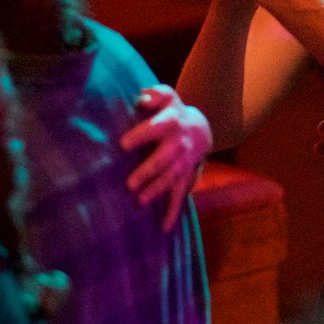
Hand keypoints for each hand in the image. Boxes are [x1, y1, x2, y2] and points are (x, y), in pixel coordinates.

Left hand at [122, 84, 210, 231]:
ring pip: (171, 178)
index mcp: (171, 122)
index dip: (141, 135)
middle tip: (130, 184)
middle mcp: (179, 144)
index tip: (123, 145)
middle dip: (148, 172)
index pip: (156, 127)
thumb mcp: (167, 96)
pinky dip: (172, 212)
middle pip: (164, 158)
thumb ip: (154, 95)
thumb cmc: (172, 111)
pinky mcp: (186, 177)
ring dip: (157, 190)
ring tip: (140, 201)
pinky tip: (163, 228)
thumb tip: (141, 98)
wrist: (201, 128)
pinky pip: (180, 196)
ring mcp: (184, 162)